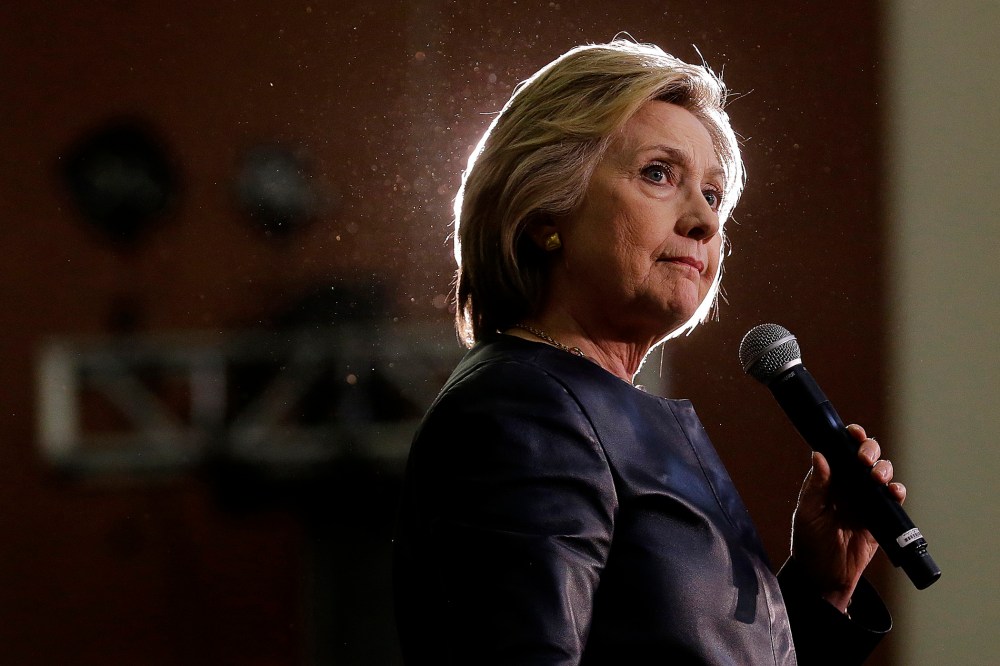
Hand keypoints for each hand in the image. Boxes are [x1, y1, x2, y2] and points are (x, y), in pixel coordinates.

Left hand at [789, 424, 906, 613]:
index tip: (853, 434)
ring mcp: (866, 499)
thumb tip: (819, 454)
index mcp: (829, 479)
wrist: (825, 575)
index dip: (851, 437)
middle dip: (870, 450)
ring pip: (883, 473)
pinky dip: (897, 491)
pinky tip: (892, 492)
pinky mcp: (881, 516)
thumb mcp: (807, 512)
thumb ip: (816, 485)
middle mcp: (849, 484)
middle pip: (867, 455)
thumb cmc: (809, 542)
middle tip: (864, 460)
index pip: (842, 450)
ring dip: (883, 469)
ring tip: (876, 478)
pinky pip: (893, 498)